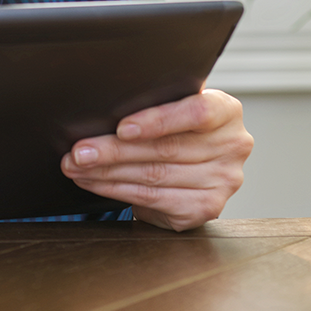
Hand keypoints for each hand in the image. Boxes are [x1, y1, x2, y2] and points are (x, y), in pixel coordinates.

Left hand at [60, 89, 251, 230]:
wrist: (192, 167)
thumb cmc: (176, 128)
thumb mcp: (174, 107)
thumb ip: (156, 102)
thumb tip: (102, 106)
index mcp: (227, 111)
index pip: (196, 112)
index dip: (158, 121)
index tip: (121, 127)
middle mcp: (233, 146)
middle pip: (166, 149)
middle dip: (113, 150)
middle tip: (79, 151)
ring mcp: (223, 181)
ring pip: (153, 175)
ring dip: (106, 172)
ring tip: (77, 166)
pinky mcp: (205, 208)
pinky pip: (151, 198)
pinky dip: (115, 190)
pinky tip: (93, 182)